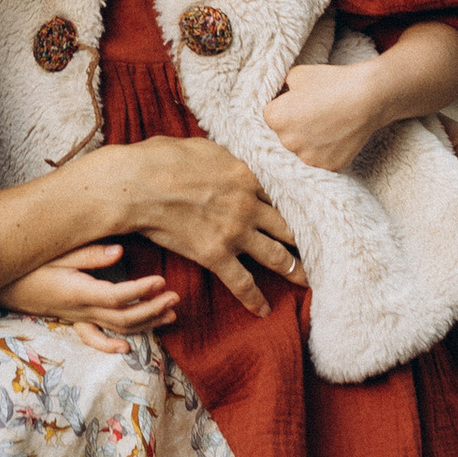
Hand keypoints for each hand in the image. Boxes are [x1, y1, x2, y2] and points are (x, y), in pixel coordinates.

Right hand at [0, 248, 179, 352]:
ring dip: (145, 324)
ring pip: (116, 329)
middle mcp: (80, 310)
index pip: (117, 297)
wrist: (0, 283)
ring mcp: (77, 318)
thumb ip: (88, 254)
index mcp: (77, 292)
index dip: (141, 292)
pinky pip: (93, 337)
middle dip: (152, 310)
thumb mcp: (55, 252)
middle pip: (123, 318)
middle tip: (175, 297)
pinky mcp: (72, 320)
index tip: (161, 281)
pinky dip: (111, 344)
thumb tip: (120, 252)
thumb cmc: (27, 263)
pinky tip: (127, 347)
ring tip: (170, 314)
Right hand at [108, 136, 300, 316]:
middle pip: (287, 226)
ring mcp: (234, 232)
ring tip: (307, 280)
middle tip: (322, 249)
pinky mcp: (216, 255)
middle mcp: (247, 205)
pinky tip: (264, 310)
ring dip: (294, 270)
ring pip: (275, 255)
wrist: (135, 186)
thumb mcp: (199, 146)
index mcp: (245, 175)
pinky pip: (242, 282)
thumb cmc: (159, 159)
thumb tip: (225, 160)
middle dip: (306, 239)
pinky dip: (255, 298)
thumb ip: (221, 157)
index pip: (279, 194)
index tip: (307, 214)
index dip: (294, 205)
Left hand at [261, 60, 382, 172]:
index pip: (270, 116)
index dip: (285, 107)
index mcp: (275, 118)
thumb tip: (278, 96)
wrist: (367, 96)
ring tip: (327, 124)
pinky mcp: (328, 166)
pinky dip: (326, 150)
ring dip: (309, 141)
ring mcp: (308, 157)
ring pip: (302, 150)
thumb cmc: (331, 82)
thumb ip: (280, 87)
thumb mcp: (297, 74)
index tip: (299, 102)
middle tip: (315, 113)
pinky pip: (321, 159)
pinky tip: (336, 135)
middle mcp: (287, 142)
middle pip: (285, 136)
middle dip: (295, 126)